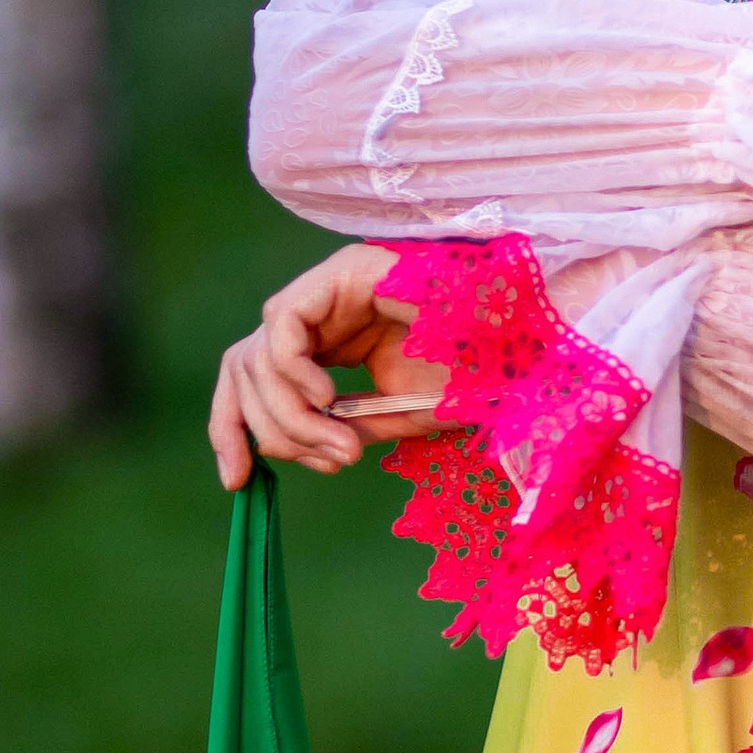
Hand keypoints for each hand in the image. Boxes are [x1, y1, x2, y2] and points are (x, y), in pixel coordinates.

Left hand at [207, 240, 448, 488]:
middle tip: (323, 460)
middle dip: (264, 428)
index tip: (237, 481)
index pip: (251, 380)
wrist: (520, 351)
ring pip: (258, 354)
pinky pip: (284, 326)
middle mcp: (318, 310)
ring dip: (290, 414)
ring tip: (342, 444)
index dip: (232, 430)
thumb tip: (291, 448)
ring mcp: (327, 286)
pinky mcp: (341, 271)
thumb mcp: (390, 417)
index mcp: (327, 341)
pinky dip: (295, 372)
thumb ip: (337, 428)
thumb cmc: (469, 380)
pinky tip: (330, 401)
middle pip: (242, 368)